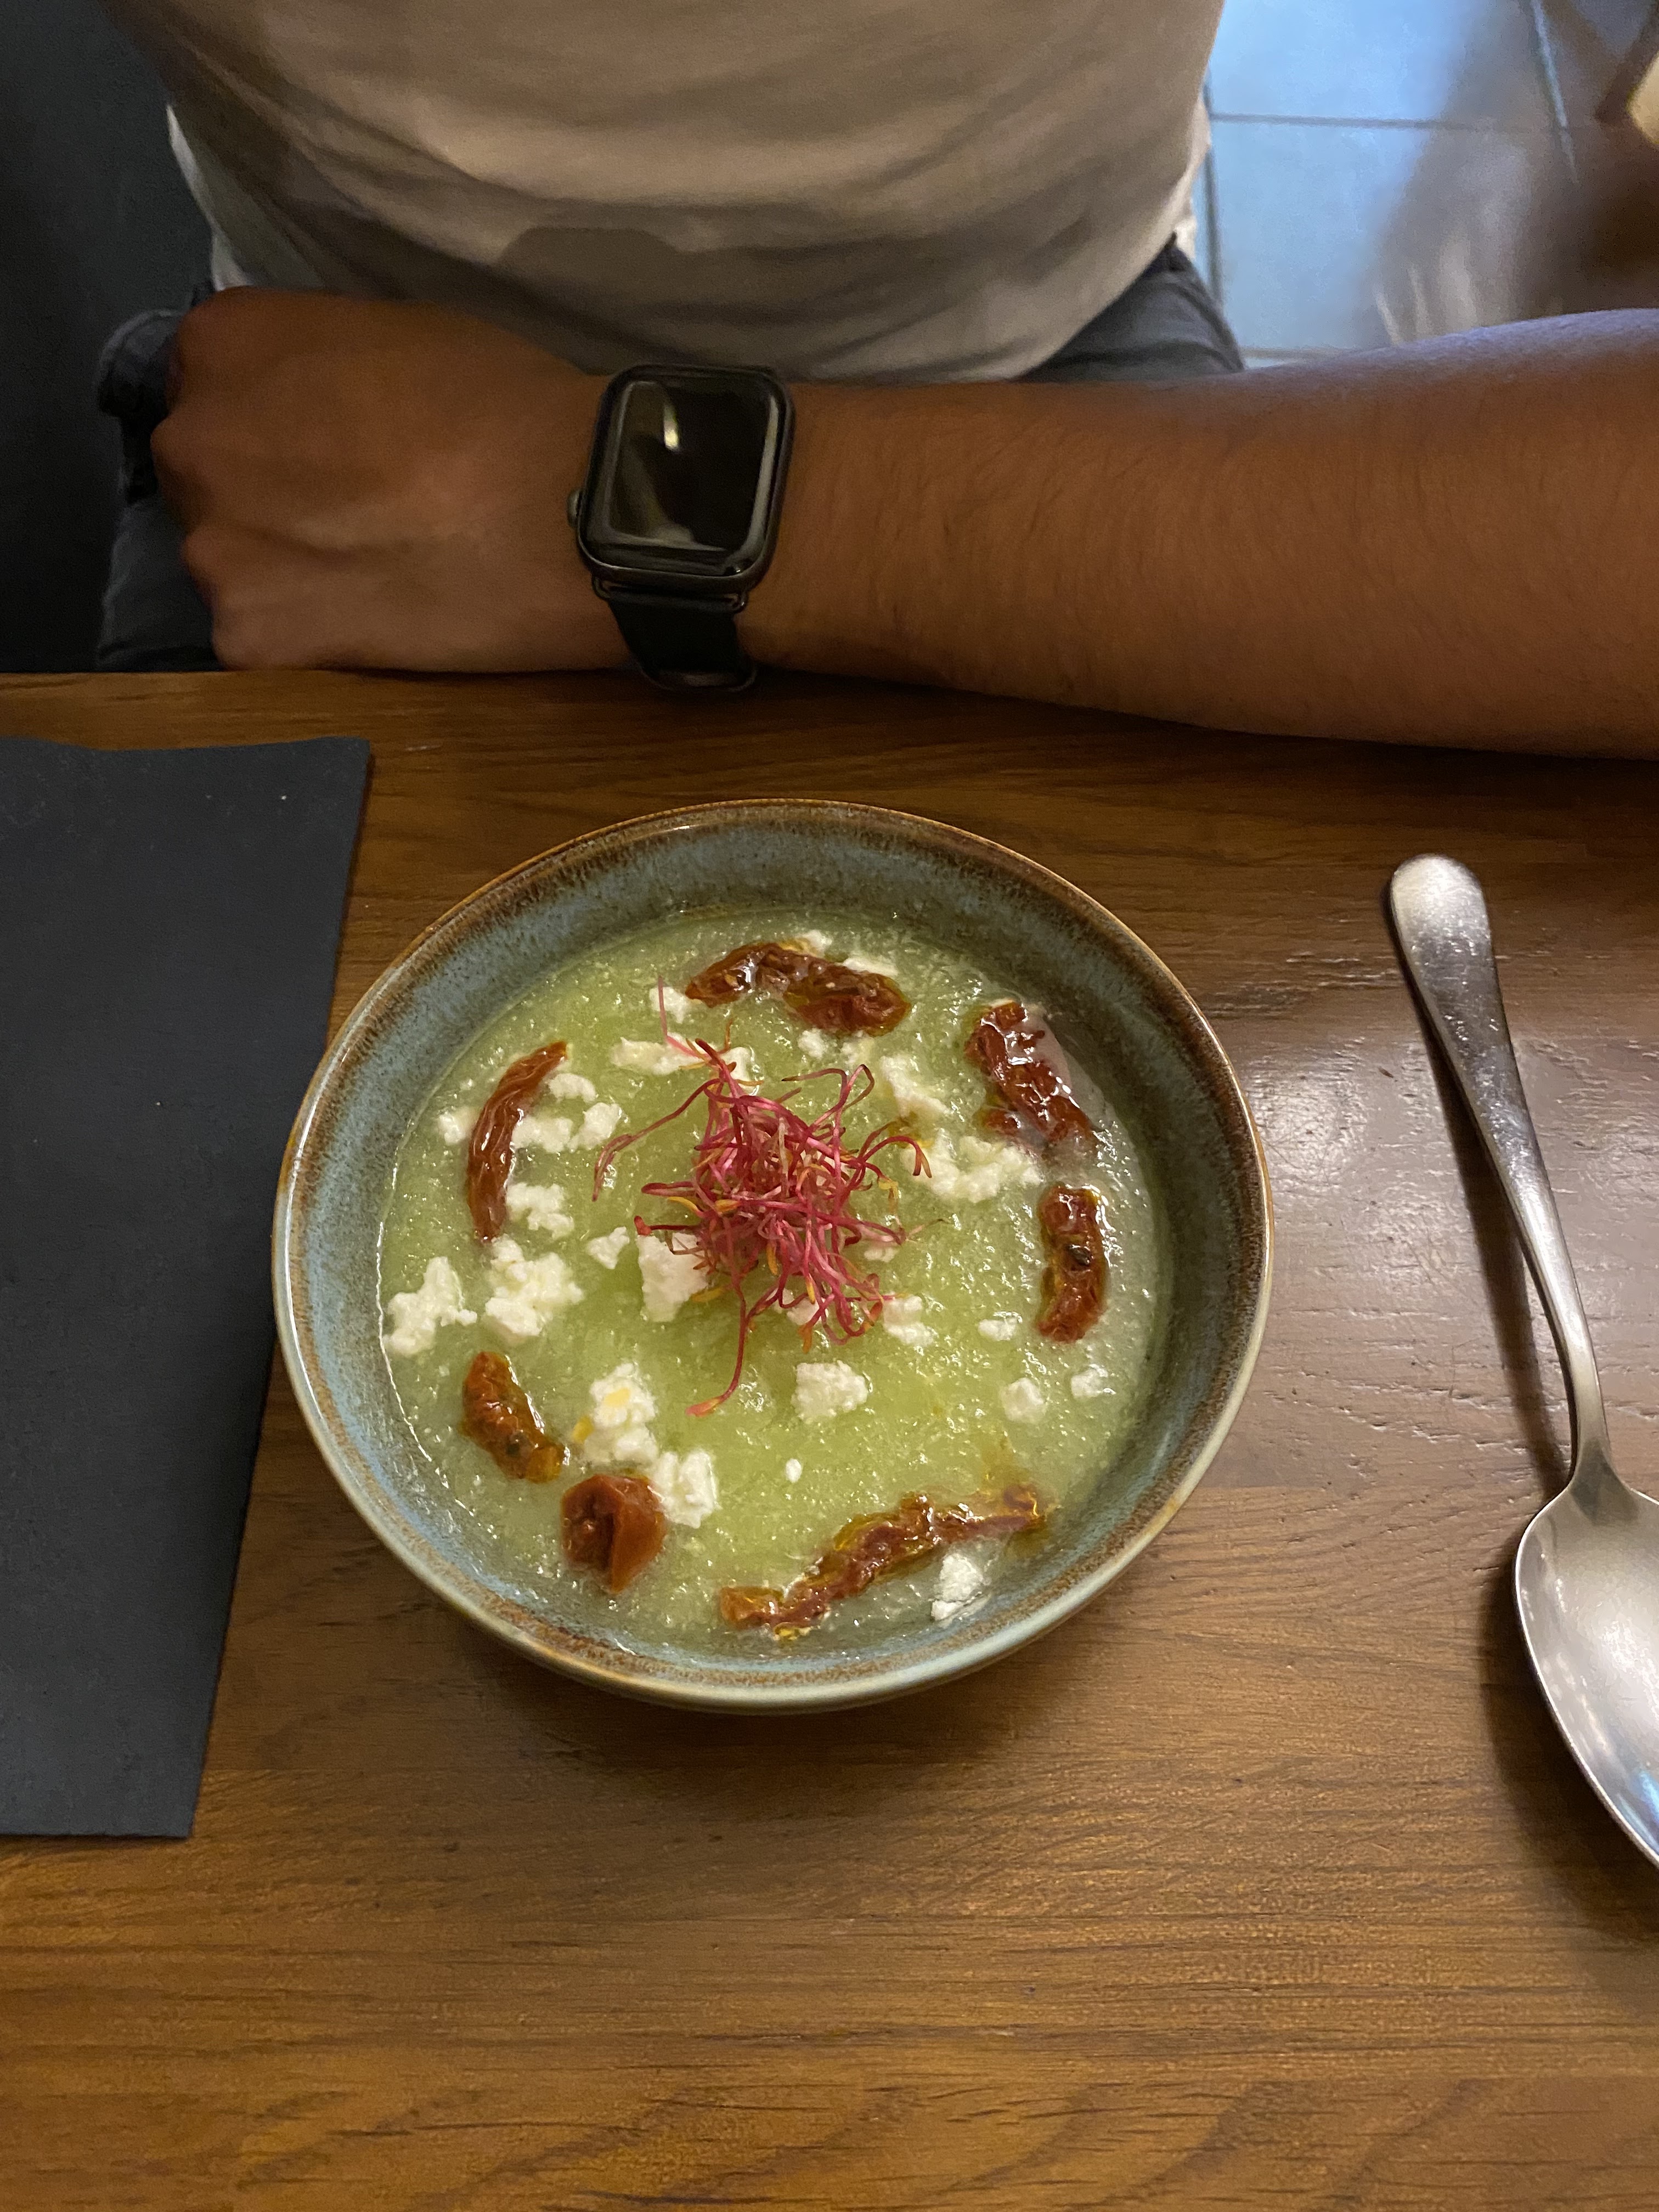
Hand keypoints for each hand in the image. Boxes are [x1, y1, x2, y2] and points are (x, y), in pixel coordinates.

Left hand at [153, 289, 623, 670]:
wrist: (569, 512)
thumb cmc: (501, 404)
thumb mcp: (391, 335)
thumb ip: (318, 368)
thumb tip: (311, 409)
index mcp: (222, 344)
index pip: (210, 386)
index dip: (273, 423)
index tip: (326, 450)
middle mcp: (193, 441)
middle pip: (206, 479)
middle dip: (265, 498)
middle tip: (353, 520)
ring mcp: (214, 547)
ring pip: (229, 565)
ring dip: (283, 574)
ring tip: (373, 578)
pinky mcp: (250, 637)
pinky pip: (262, 641)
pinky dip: (308, 640)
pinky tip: (377, 624)